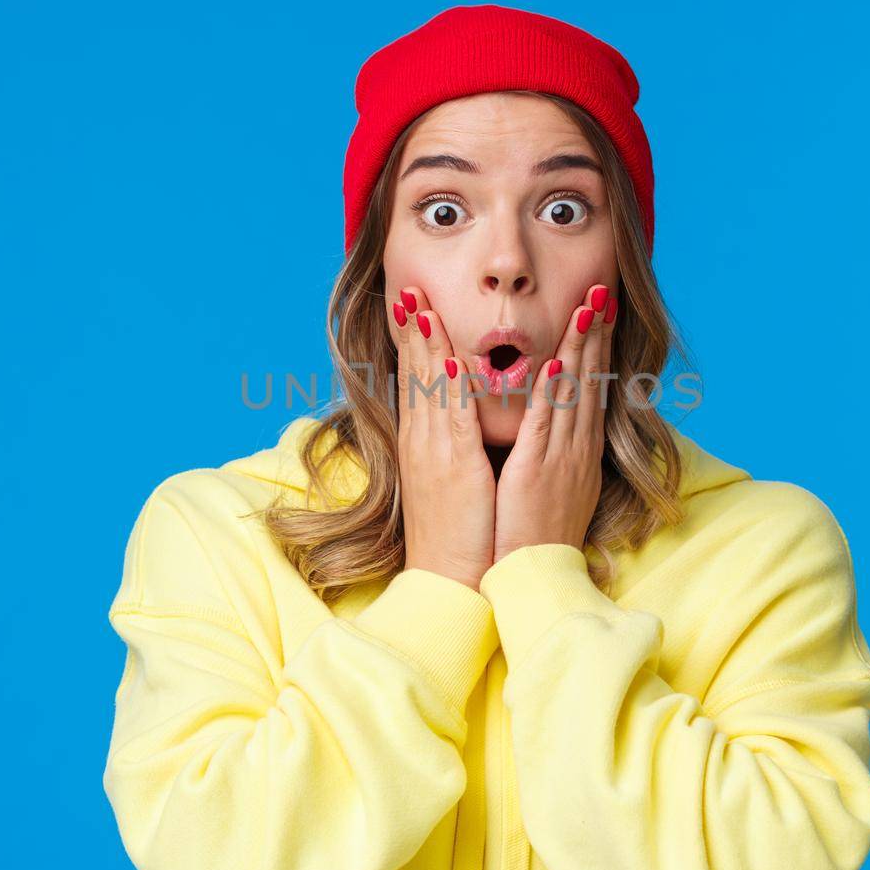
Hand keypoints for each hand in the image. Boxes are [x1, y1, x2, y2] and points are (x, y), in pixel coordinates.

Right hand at [392, 285, 497, 589]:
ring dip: (429, 340)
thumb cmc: (460, 535)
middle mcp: (425, 441)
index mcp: (426, 444)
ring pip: (431, 385)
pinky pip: (453, 416)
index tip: (413, 308)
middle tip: (409, 289)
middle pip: (416, 374)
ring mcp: (436, 452)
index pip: (418, 381)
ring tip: (421, 302)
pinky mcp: (454, 467)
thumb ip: (455, 449)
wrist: (451, 580)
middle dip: (414, 330)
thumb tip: (460, 427)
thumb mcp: (453, 483)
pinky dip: (451, 384)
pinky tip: (450, 355)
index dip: (415, 343)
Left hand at [494, 283, 618, 561]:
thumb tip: (550, 432)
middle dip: (595, 334)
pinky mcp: (537, 473)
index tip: (597, 313)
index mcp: (577, 453)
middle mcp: (576, 451)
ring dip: (579, 346)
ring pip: (573, 392)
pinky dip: (552, 392)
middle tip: (601, 292)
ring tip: (587, 305)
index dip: (594, 349)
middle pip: (589, 381)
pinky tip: (557, 361)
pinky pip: (545, 424)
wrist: (528, 580)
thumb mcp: (550, 490)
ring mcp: (561, 460)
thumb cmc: (529, 539)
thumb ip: (551, 455)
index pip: (589, 390)